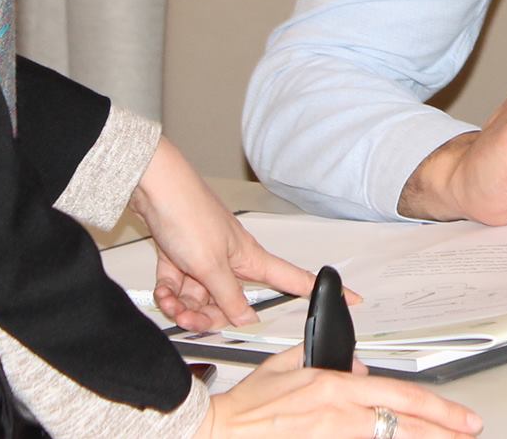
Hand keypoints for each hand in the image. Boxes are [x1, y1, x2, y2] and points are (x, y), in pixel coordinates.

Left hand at [130, 137, 314, 331]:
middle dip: (209, 315)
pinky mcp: (181, 257)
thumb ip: (229, 297)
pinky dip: (170, 293)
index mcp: (250, 258)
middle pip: (232, 303)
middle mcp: (231, 260)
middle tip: (192, 316)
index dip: (318, 289)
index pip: (294, 279)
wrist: (155, 188)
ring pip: (202, 299)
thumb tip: (245, 319)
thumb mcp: (211, 266)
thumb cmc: (188, 213)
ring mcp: (205, 258)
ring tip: (173, 302)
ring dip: (184, 306)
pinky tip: (163, 291)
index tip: (351, 298)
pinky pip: (180, 288)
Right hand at [197, 347, 481, 437]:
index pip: (401, 394)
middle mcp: (341, 413)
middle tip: (468, 432)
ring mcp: (333, 436)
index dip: (439, 408)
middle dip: (444, 430)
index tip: (463, 416)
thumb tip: (352, 364)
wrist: (220, 429)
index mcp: (336, 385)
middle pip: (405, 423)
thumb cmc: (248, 405)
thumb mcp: (288, 364)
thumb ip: (325, 360)